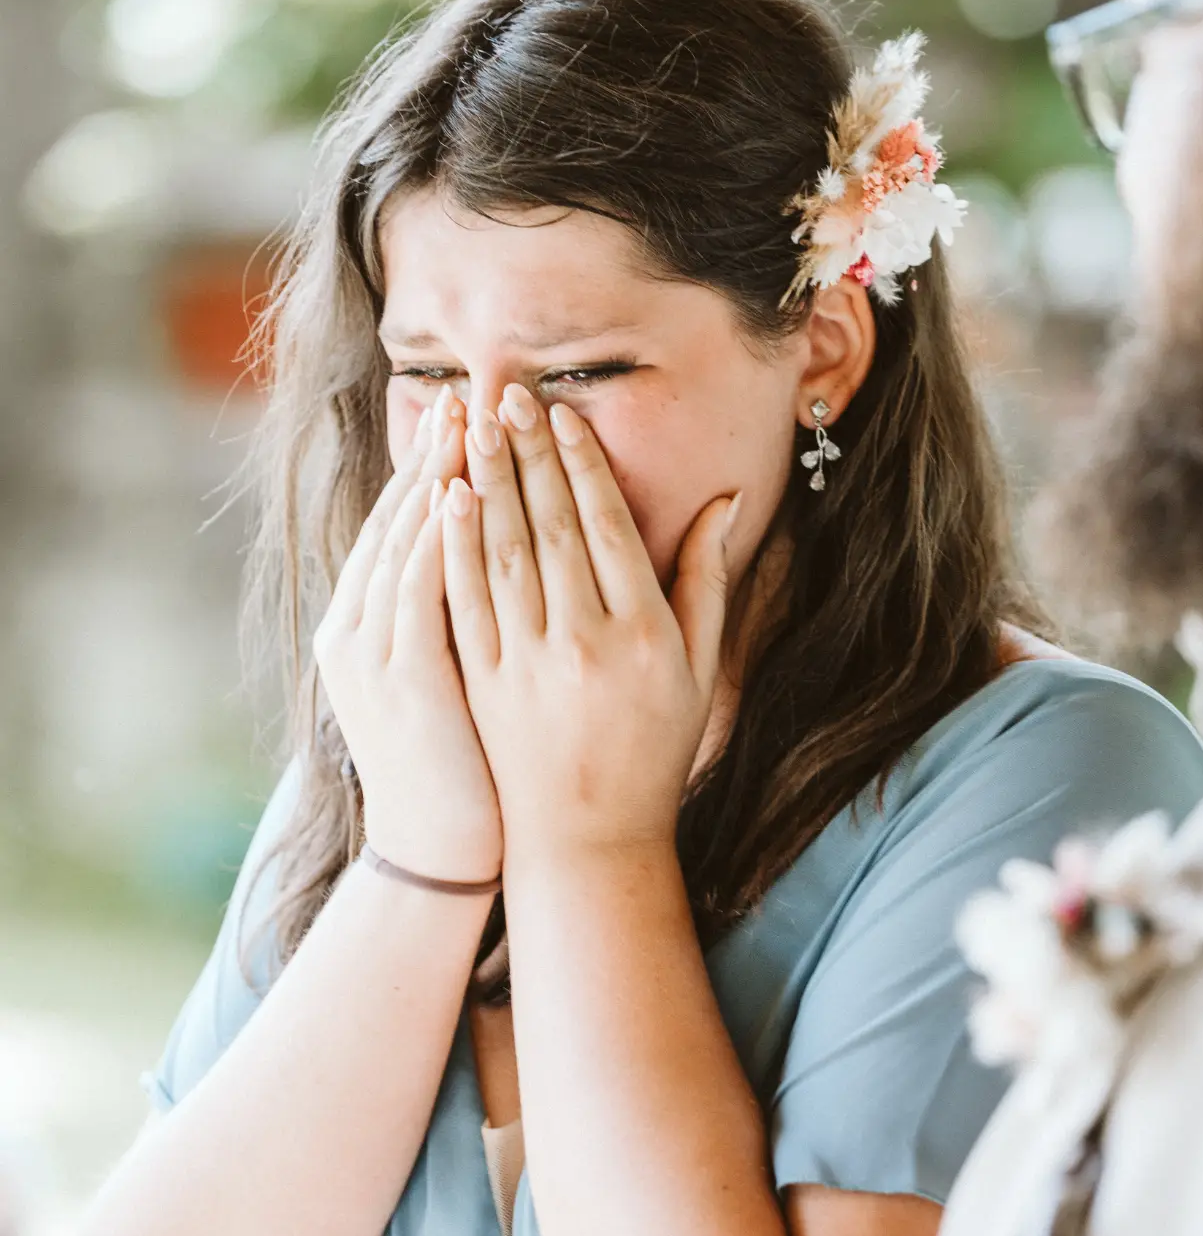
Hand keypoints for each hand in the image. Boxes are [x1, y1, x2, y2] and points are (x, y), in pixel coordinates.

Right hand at [313, 387, 502, 880]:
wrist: (443, 852)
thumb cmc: (466, 767)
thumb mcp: (451, 677)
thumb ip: (458, 612)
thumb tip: (491, 553)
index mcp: (369, 628)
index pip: (402, 530)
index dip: (435, 471)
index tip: (472, 420)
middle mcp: (358, 631)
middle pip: (398, 525)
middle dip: (436, 459)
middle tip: (471, 397)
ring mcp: (372, 655)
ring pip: (405, 546)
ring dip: (437, 481)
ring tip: (469, 425)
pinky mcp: (401, 682)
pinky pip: (414, 593)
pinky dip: (432, 541)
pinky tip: (456, 496)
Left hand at [440, 384, 737, 860]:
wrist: (588, 841)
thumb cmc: (653, 752)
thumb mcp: (697, 669)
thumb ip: (706, 581)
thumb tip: (725, 499)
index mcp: (643, 634)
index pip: (606, 526)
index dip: (581, 464)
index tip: (560, 414)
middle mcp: (584, 642)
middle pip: (551, 526)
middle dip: (526, 454)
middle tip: (506, 394)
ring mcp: (526, 664)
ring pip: (502, 553)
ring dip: (485, 482)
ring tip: (471, 425)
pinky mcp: (482, 684)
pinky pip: (465, 600)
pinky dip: (453, 544)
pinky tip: (445, 498)